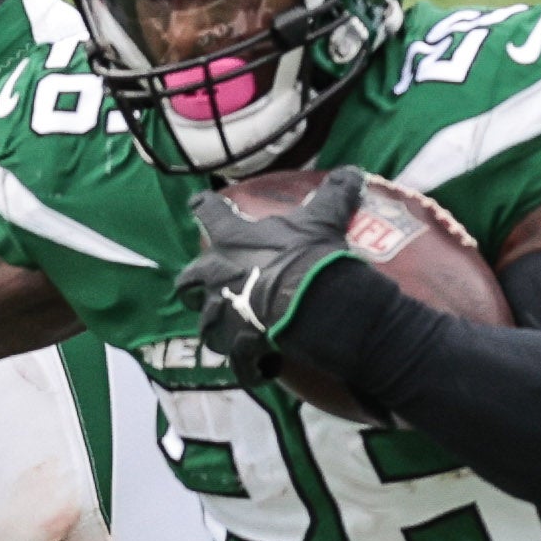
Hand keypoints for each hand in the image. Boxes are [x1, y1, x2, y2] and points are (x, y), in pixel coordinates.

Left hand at [176, 166, 366, 379]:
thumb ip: (333, 194)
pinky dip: (250, 367)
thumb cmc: (310, 257)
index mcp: (232, 240)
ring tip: (237, 336)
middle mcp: (216, 275)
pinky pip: (240, 362)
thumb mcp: (324, 219)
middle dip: (192, 286)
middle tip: (205, 290)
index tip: (197, 203)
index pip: (209, 214)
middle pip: (188, 281)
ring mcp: (222, 312)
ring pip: (207, 326)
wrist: (312, 303)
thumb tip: (353, 170)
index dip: (203, 207)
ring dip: (220, 331)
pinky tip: (264, 370)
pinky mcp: (236, 344)